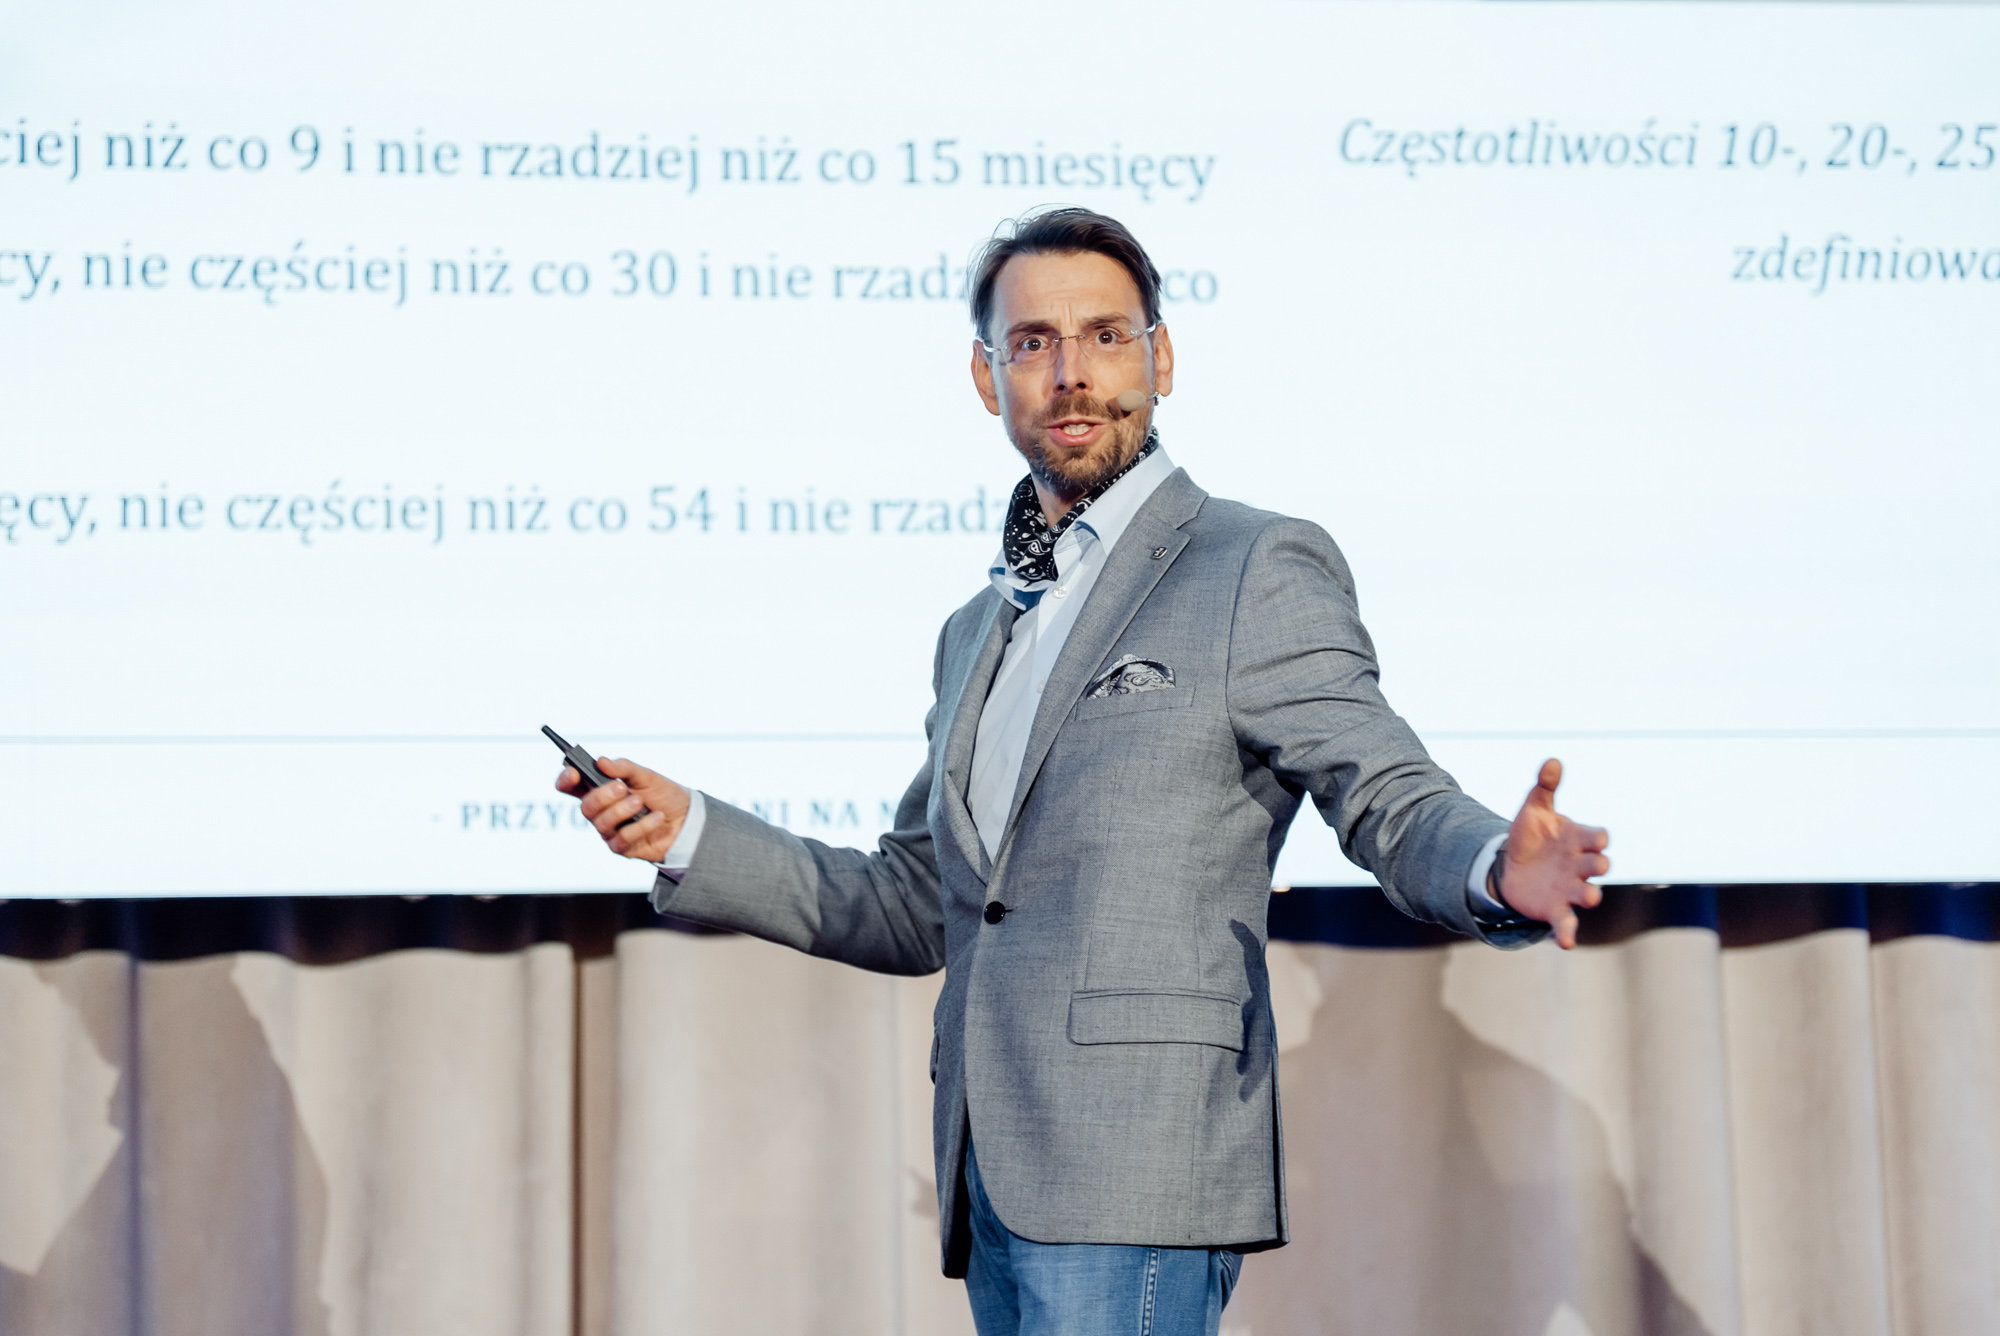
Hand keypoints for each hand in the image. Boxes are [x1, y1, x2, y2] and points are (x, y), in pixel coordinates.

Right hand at [555, 756, 691, 862]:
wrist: (687, 819)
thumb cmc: (663, 795)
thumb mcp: (647, 776)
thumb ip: (624, 768)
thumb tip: (601, 761)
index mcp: (600, 790)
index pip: (572, 786)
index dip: (566, 780)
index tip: (573, 772)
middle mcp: (601, 811)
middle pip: (586, 806)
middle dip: (602, 796)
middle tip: (621, 788)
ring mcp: (610, 830)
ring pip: (602, 823)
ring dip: (621, 810)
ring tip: (640, 802)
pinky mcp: (622, 847)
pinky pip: (622, 839)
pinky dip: (641, 826)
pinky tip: (657, 817)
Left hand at [1494, 758, 1609, 949]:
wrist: (1512, 866)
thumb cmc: (1531, 836)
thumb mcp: (1533, 810)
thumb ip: (1544, 788)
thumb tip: (1552, 761)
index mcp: (1578, 840)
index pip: (1595, 837)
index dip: (1597, 838)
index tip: (1597, 838)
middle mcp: (1580, 866)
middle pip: (1595, 866)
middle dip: (1597, 865)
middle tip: (1598, 865)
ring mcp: (1570, 889)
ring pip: (1586, 894)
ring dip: (1590, 896)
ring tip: (1590, 898)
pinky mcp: (1556, 910)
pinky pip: (1566, 923)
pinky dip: (1568, 933)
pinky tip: (1566, 944)